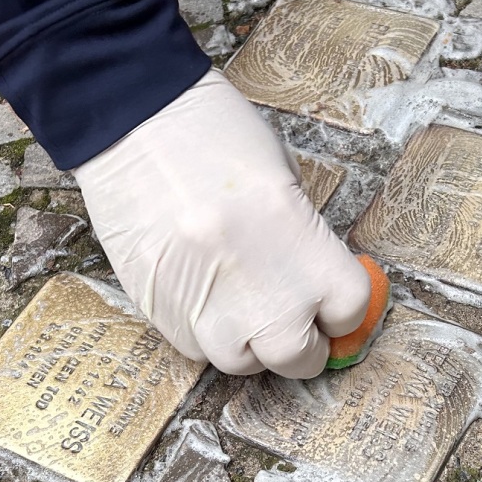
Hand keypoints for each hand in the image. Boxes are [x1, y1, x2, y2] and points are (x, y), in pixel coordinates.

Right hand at [73, 69, 370, 376]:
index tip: (333, 306)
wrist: (132, 119)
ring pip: (241, 361)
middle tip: (291, 318)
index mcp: (302, 245)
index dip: (342, 310)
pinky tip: (199, 293)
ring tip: (240, 305)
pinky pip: (194, 347)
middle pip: (298, 356)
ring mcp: (205, 308)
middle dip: (301, 343)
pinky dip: (204, 331)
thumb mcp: (283, 178)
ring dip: (248, 343)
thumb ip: (303, 241)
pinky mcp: (160, 313)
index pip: (349, 310)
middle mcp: (259, 289)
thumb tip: (313, 288)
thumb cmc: (213, 133)